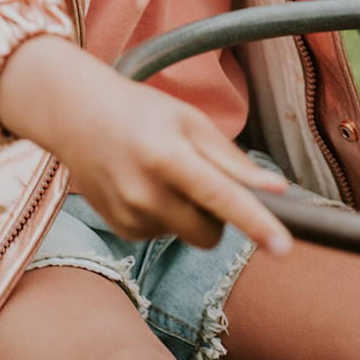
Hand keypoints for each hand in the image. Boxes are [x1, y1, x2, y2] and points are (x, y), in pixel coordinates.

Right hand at [0, 33, 291, 256]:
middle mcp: (143, 191)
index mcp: (165, 155)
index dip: (254, 221)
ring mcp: (128, 215)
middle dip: (218, 216)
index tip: (283, 247)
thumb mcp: (190, 121)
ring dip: (187, 212)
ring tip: (161, 172)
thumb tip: (277, 189)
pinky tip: (143, 184)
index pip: (219, 196)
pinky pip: (163, 235)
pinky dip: (164, 215)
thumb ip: (232, 160)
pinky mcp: (120, 229)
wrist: (76, 115)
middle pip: (209, 233)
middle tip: (201, 178)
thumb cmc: (141, 112)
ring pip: (186, 235)